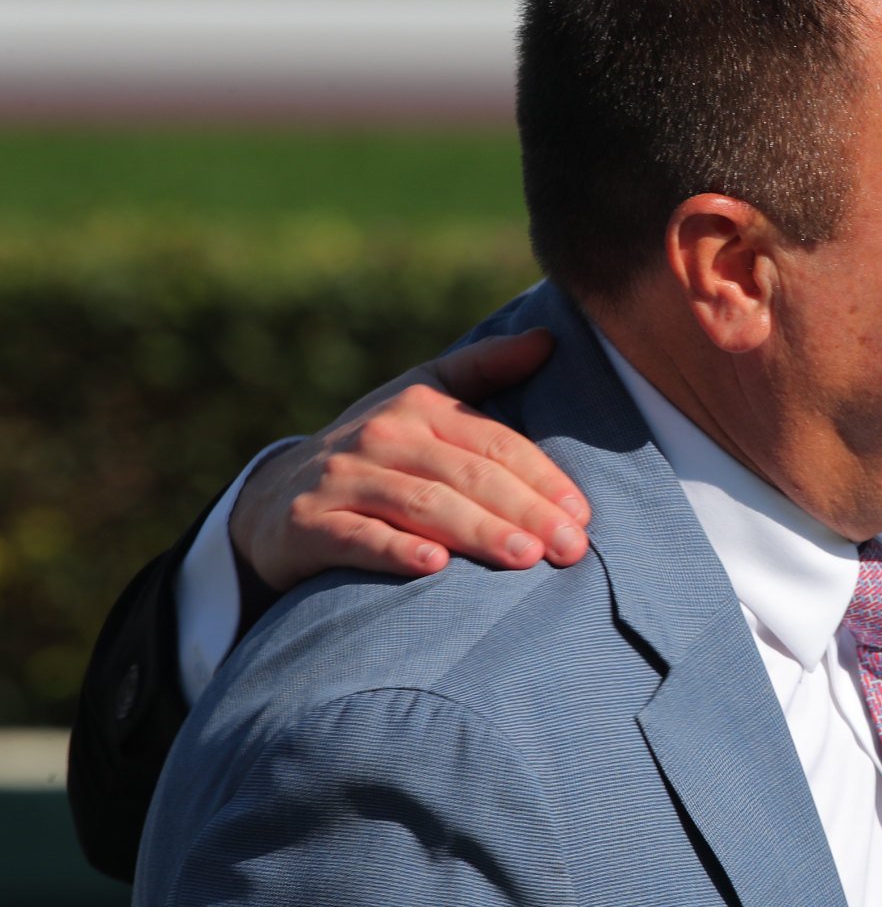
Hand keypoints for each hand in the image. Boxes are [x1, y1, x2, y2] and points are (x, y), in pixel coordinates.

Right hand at [230, 328, 592, 591]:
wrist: (275, 498)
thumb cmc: (376, 453)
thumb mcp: (422, 399)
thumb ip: (484, 369)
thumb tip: (547, 340)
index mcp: (419, 405)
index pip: (496, 442)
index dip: (543, 477)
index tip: (582, 515)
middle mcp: (382, 436)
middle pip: (468, 474)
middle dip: (525, 511)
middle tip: (570, 549)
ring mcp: (342, 478)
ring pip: (422, 504)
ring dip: (477, 531)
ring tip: (524, 557)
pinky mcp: (308, 523)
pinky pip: (358, 537)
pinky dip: (396, 551)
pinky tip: (434, 566)